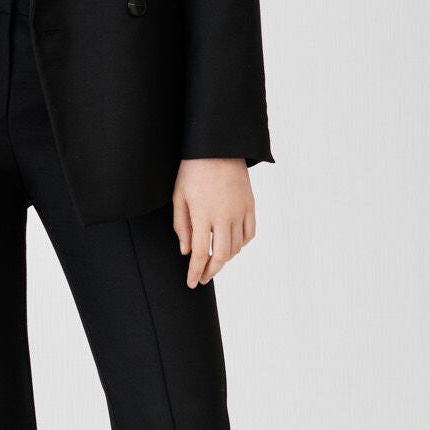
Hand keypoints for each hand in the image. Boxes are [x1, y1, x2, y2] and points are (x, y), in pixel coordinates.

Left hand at [172, 158, 254, 287]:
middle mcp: (224, 216)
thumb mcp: (178, 196)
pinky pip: (250, 233)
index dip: (195, 271)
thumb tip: (185, 251)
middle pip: (221, 255)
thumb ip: (181, 225)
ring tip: (214, 260)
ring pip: (236, 247)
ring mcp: (239, 211)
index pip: (199, 253)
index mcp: (203, 214)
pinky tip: (232, 245)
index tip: (192, 283)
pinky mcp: (250, 205)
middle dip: (211, 271)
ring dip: (225, 258)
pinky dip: (241, 244)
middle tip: (203, 277)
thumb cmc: (193, 169)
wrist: (218, 146)